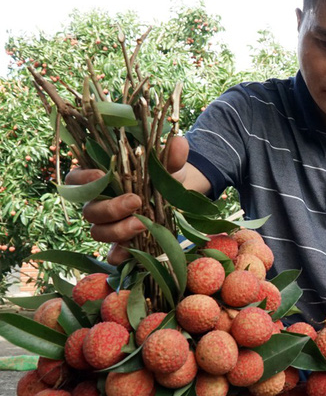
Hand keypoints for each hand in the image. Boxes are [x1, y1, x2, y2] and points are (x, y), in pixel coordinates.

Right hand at [65, 136, 190, 264]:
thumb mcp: (169, 166)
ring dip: (118, 230)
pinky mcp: (122, 244)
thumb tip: (179, 141)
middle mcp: (99, 204)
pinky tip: (134, 251)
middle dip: (111, 207)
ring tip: (142, 224)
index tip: (102, 174)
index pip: (76, 179)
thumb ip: (171, 156)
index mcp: (101, 180)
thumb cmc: (164, 177)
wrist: (179, 199)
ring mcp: (108, 226)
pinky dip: (120, 254)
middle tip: (136, 202)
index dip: (83, 179)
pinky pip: (112, 254)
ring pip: (98, 232)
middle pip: (90, 210)